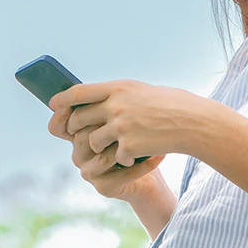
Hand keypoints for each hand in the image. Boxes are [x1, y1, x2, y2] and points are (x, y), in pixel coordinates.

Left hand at [48, 80, 210, 166]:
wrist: (194, 122)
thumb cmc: (173, 104)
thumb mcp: (142, 91)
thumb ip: (117, 95)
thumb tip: (90, 100)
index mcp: (118, 88)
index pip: (78, 93)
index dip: (63, 100)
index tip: (54, 105)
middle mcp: (115, 106)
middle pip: (79, 119)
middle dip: (79, 129)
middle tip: (84, 133)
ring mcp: (120, 127)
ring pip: (92, 142)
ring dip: (101, 148)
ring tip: (116, 147)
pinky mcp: (128, 146)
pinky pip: (115, 157)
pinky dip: (125, 159)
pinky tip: (140, 154)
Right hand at [49, 108, 166, 200]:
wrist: (152, 166)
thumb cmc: (139, 137)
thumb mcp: (125, 117)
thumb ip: (110, 104)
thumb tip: (110, 86)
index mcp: (79, 135)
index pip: (58, 126)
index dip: (62, 116)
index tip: (76, 104)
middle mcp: (79, 155)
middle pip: (83, 138)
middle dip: (108, 127)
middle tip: (135, 118)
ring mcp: (89, 172)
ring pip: (102, 156)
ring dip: (130, 147)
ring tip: (151, 139)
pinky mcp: (104, 187)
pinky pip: (120, 175)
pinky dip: (143, 165)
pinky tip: (159, 156)